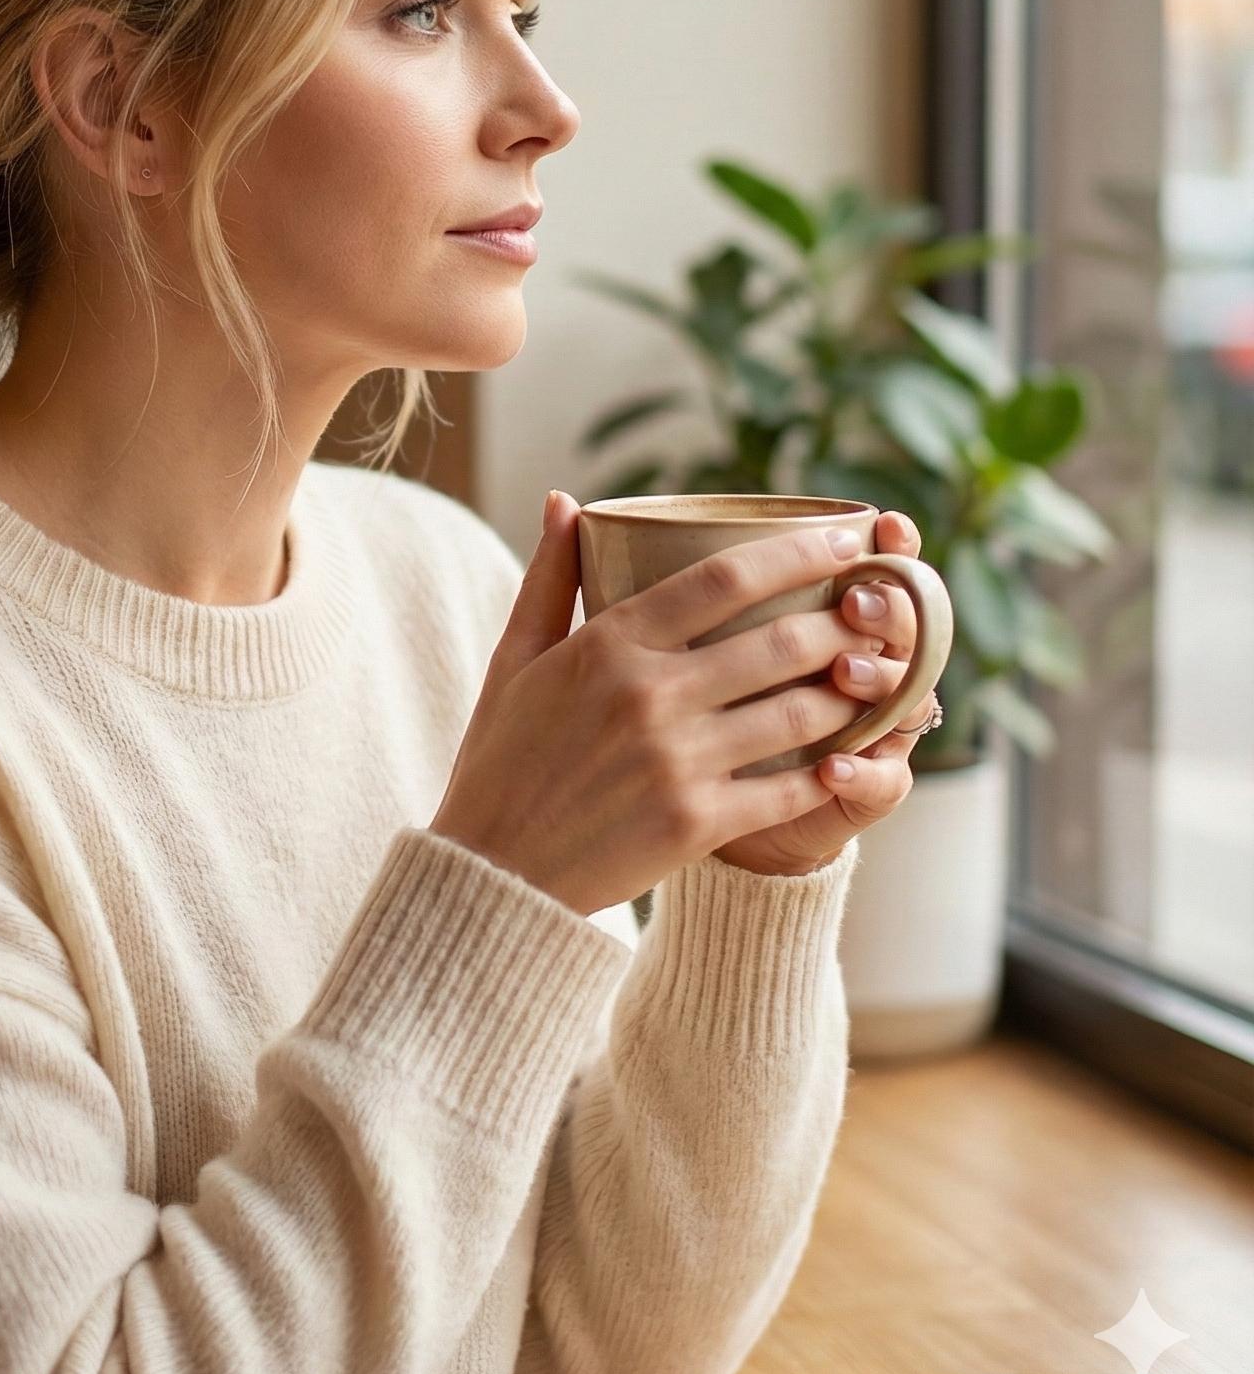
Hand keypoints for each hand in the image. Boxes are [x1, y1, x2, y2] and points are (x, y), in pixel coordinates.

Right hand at [432, 495, 919, 917]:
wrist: (492, 872)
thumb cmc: (501, 759)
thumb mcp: (513, 659)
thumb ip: (550, 577)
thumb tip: (566, 501)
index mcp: (608, 645)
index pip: (725, 578)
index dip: (800, 553)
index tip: (846, 538)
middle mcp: (650, 696)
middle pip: (781, 641)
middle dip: (847, 619)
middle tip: (882, 608)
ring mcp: (678, 762)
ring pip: (801, 711)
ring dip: (853, 689)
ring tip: (878, 672)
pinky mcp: (698, 823)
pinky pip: (791, 787)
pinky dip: (832, 767)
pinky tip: (853, 751)